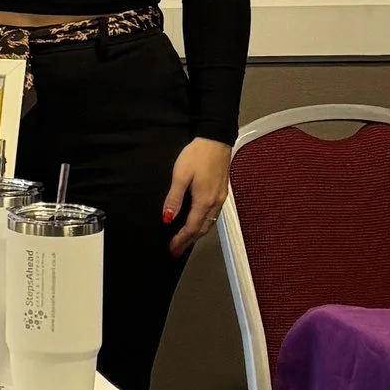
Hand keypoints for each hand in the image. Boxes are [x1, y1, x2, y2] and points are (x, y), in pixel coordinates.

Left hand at [163, 137, 231, 256]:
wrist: (216, 139)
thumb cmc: (197, 155)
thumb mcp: (181, 176)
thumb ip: (174, 199)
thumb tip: (167, 219)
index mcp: (204, 201)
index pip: (191, 228)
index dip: (180, 240)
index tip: (171, 249)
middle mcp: (215, 203)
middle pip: (202, 229)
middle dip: (188, 242)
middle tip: (176, 251)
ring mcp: (220, 198)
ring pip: (209, 223)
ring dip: (196, 234)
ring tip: (184, 241)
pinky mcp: (222, 192)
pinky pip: (213, 215)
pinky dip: (203, 224)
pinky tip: (196, 223)